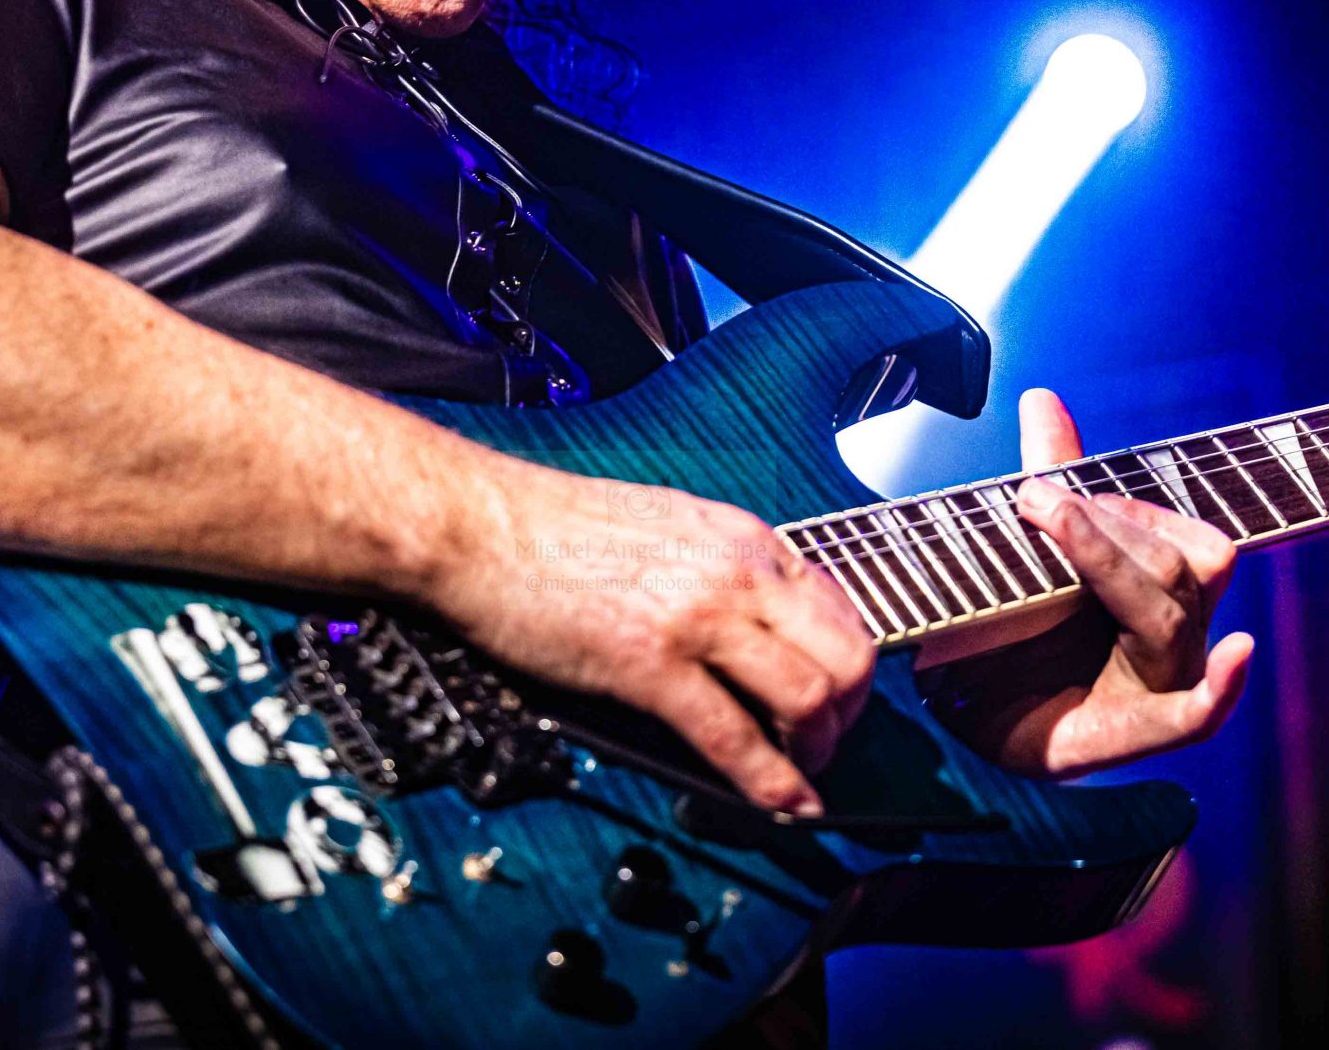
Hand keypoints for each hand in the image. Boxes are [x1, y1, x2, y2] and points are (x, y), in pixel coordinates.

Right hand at [430, 463, 874, 813]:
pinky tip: (781, 804)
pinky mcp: (648, 665)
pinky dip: (770, 783)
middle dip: (849, 716)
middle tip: (826, 745)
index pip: (840, 608)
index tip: (838, 700)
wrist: (479, 525)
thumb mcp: (667, 527)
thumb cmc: (552, 528)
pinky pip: (733, 737)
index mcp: (742, 538)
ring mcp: (697, 618)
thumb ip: (720, 568)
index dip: (849, 668)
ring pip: (807, 697)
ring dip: (815, 752)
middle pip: (845, 657)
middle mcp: (736, 573)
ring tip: (799, 774)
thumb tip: (753, 625)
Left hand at [928, 389, 1252, 778]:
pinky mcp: (1139, 733)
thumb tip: (1042, 398)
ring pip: (1170, 615)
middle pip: (1181, 564)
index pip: (1186, 536)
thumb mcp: (1028, 547)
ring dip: (1107, 562)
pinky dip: (1225, 685)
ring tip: (1046, 525)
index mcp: (1161, 588)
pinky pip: (1202, 714)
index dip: (1127, 507)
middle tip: (1031, 502)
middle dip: (1106, 527)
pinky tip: (1238, 653)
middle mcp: (1176, 635)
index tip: (1045, 489)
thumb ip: (1054, 477)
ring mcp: (1164, 684)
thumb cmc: (1010, 630)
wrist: (965, 709)